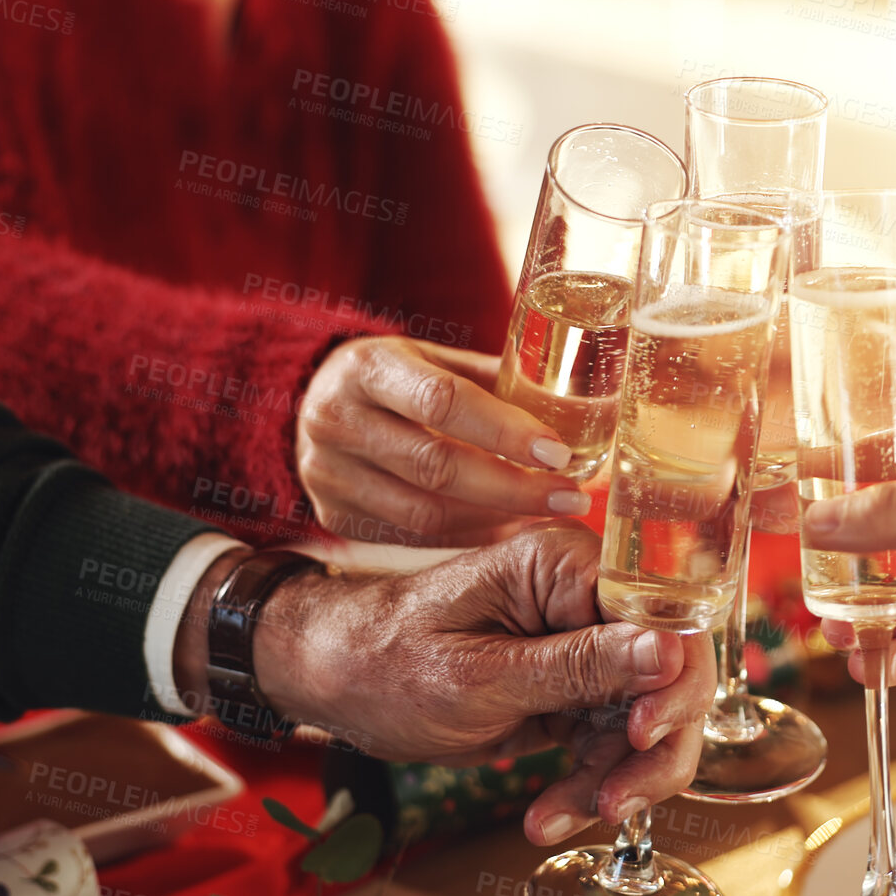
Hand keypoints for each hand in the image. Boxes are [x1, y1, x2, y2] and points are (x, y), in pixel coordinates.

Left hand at [181, 521, 713, 844]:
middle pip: (671, 674)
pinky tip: (548, 817)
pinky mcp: (571, 690)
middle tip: (615, 801)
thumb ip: (578, 667)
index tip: (644, 734)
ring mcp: (582, 647)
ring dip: (614, 779)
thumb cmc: (384, 661)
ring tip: (558, 818)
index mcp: (566, 567)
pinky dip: (587, 785)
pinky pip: (607, 743)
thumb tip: (670, 652)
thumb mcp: (479, 676)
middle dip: (650, 747)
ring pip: (645, 720)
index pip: (664, 616)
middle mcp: (586, 600)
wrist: (330, 680)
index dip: (673, 680)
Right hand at [295, 336, 591, 545]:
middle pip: (436, 466)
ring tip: (546, 516)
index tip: (560, 453)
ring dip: (496, 520)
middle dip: (514, 488)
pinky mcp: (332, 515)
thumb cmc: (398, 378)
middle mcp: (339, 419)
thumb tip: (583, 405)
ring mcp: (328, 473)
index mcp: (370, 367)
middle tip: (571, 497)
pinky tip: (506, 530)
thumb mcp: (435, 358)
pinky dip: (467, 537)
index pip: (442, 402)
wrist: (311, 402)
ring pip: (425, 513)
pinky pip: (412, 536)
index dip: (505, 431)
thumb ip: (495, 380)